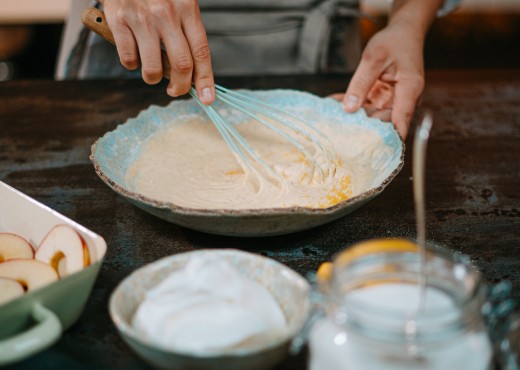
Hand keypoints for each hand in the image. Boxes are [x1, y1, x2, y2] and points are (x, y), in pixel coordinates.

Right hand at [103, 0, 214, 102]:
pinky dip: (132, 65)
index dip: (206, 79)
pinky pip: (128, 59)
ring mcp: (141, 18)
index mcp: (187, 8)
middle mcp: (166, 14)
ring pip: (152, 69)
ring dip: (153, 78)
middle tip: (175, 91)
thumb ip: (186, 31)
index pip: (201, 52)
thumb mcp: (179, 1)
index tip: (207, 98)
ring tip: (151, 72)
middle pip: (181, 65)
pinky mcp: (118, 20)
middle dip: (180, 87)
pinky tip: (134, 53)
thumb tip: (192, 72)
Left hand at [342, 22, 425, 138]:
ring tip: (331, 119)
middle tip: (338, 133)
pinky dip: (352, 105)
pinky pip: (366, 107)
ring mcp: (393, 100)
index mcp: (410, 89)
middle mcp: (404, 99)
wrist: (403, 33)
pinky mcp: (383, 99)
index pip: (401, 120)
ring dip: (353, 117)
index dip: (388, 139)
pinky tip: (334, 105)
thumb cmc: (394, 42)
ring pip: (372, 116)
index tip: (371, 152)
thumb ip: (360, 83)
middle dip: (362, 128)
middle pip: (384, 122)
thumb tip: (349, 108)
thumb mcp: (373, 59)